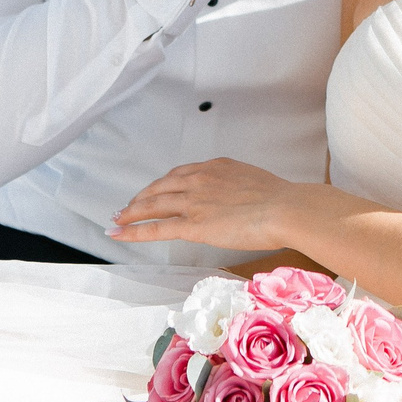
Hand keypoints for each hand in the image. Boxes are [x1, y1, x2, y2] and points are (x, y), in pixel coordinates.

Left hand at [109, 158, 310, 251]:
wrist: (284, 208)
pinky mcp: (192, 224)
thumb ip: (237, 189)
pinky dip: (133, 231)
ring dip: (130, 213)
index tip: (154, 191)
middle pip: (159, 187)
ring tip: (117, 220)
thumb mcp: (254, 183)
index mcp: (215, 167)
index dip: (162, 185)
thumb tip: (237, 202)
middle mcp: (199, 179)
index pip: (179, 175)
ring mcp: (193, 201)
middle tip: (127, 207)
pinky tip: (119, 234)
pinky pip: (155, 227)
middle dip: (140, 198)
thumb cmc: (280, 200)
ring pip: (152, 205)